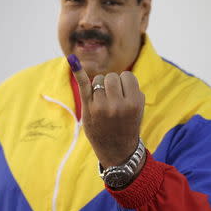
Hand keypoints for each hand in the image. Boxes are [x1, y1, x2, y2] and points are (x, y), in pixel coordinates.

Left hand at [67, 54, 144, 168]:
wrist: (117, 150)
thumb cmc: (128, 126)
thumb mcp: (138, 109)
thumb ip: (132, 90)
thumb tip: (116, 75)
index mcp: (134, 103)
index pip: (127, 76)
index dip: (125, 84)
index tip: (124, 96)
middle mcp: (117, 104)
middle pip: (112, 77)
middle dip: (112, 85)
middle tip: (113, 100)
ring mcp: (101, 106)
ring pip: (98, 79)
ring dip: (100, 86)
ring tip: (103, 102)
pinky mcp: (88, 108)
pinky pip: (83, 85)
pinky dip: (78, 71)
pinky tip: (72, 60)